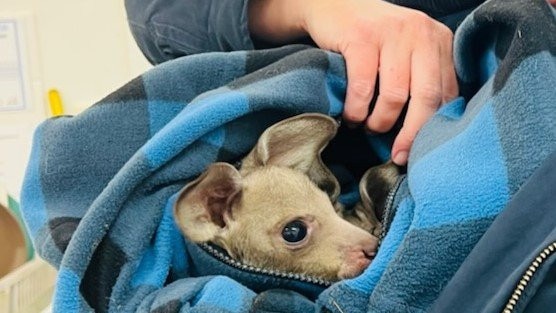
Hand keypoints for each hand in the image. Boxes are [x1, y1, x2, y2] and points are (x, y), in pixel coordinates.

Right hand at [249, 0, 458, 164]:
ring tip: (367, 126)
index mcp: (438, 40)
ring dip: (379, 121)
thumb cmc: (371, 40)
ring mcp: (391, 33)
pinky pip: (363, 87)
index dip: (432, 129)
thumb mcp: (406, 52)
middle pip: (426, 97)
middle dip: (412, 133)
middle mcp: (420, 33)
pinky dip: (356, 110)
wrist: (333, 6)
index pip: (446, 93)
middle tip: (398, 154)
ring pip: (395, 96)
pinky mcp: (362, 37)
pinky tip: (351, 116)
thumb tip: (427, 132)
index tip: (416, 151)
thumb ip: (422, 80)